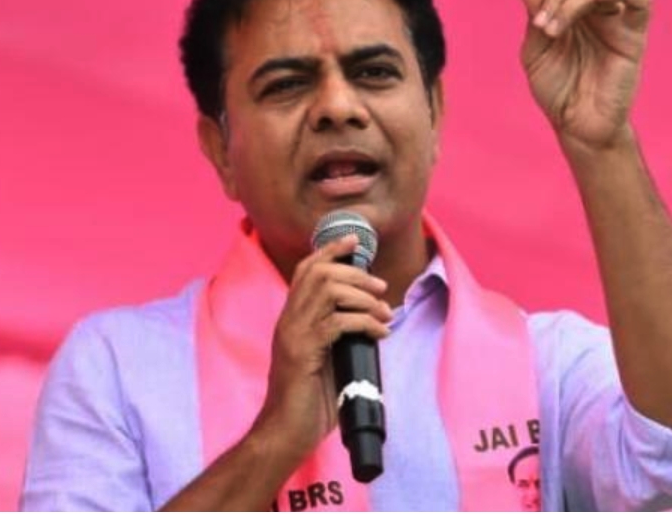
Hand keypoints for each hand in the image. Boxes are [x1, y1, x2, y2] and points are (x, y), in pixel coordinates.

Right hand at [253, 235, 392, 463]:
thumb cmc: (308, 400)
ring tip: (385, 312)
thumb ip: (338, 336)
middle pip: (318, 273)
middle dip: (355, 273)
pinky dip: (365, 322)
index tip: (355, 241)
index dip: (330, 250)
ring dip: (363, 296)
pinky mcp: (303, 353)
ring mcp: (293, 335)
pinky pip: (337, 322)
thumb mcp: (325, 358)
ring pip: (327, 291)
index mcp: (291, 318)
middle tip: (381, 288)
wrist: (286, 431)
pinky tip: (381, 332)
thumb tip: (371, 321)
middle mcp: (288, 320)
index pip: (306, 270)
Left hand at [514, 0, 651, 150]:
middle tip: (544, 30)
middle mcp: (593, 3)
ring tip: (556, 33)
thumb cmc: (555, 89)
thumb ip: (533, 16)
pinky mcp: (634, 31)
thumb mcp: (533, 52)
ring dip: (571, 4)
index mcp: (566, 4)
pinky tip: (602, 2)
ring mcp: (614, 16)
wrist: (578, 124)